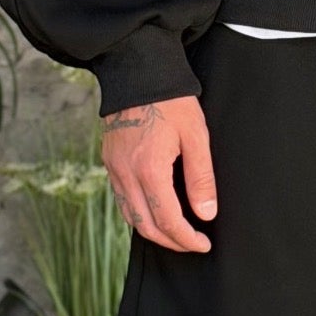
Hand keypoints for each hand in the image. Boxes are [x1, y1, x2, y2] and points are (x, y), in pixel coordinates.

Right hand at [100, 93, 218, 251]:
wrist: (137, 71)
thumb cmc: (171, 100)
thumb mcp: (196, 136)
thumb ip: (201, 178)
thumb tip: (206, 213)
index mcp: (149, 169)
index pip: (168, 220)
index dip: (187, 238)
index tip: (203, 243)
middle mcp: (126, 173)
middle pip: (145, 226)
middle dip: (171, 241)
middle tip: (192, 244)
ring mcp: (114, 168)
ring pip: (130, 216)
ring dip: (153, 231)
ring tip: (176, 233)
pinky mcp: (109, 161)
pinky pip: (121, 199)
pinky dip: (138, 214)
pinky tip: (155, 212)